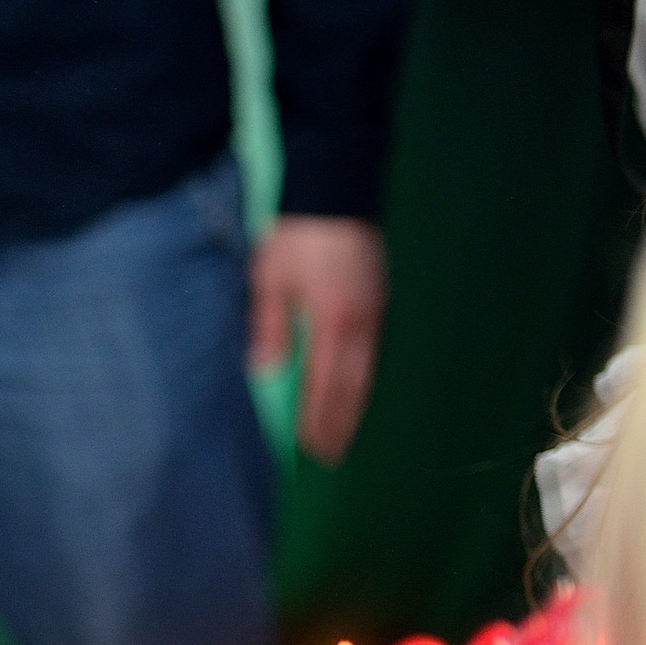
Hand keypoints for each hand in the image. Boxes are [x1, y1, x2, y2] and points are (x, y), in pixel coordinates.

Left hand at [249, 214, 386, 466]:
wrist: (336, 187)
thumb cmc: (296, 234)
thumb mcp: (270, 279)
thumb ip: (270, 327)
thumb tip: (265, 373)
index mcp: (333, 319)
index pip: (325, 384)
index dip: (317, 420)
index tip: (306, 449)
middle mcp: (363, 321)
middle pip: (352, 387)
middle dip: (339, 424)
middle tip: (326, 457)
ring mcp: (376, 312)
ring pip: (367, 374)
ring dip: (353, 408)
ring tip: (338, 438)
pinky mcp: (379, 302)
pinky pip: (371, 355)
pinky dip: (360, 382)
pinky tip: (349, 397)